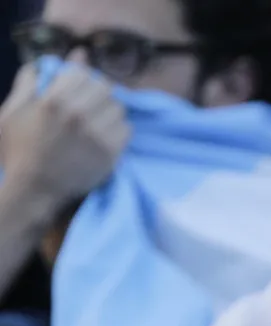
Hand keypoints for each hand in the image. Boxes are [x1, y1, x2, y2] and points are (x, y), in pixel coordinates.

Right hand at [0, 64, 129, 213]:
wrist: (34, 187)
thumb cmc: (19, 149)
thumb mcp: (12, 111)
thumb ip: (30, 81)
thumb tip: (51, 61)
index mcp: (54, 99)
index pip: (85, 74)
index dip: (82, 80)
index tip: (78, 92)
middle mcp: (78, 114)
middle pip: (105, 88)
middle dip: (97, 95)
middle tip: (90, 108)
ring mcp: (97, 134)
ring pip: (118, 108)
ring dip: (109, 112)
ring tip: (97, 123)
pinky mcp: (111, 152)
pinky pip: (127, 129)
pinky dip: (118, 131)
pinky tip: (104, 138)